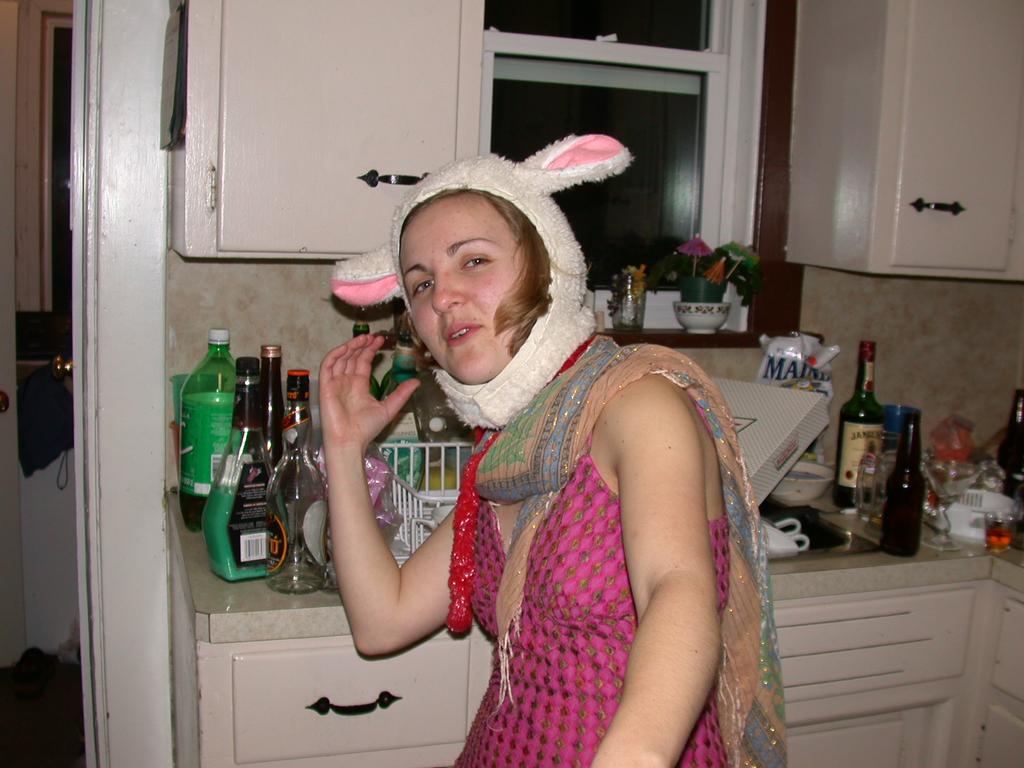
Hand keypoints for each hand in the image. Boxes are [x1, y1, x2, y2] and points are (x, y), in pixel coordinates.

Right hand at [319, 334, 419, 453]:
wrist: (350, 441)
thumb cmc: (366, 429)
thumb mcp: (388, 408)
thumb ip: (401, 394)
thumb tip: (416, 382)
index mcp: (360, 386)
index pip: (363, 362)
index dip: (370, 350)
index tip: (381, 341)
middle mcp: (347, 382)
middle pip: (352, 357)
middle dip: (362, 345)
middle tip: (373, 336)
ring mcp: (336, 383)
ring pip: (341, 358)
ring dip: (350, 347)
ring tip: (363, 338)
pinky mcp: (325, 386)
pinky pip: (327, 366)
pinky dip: (335, 355)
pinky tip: (346, 347)